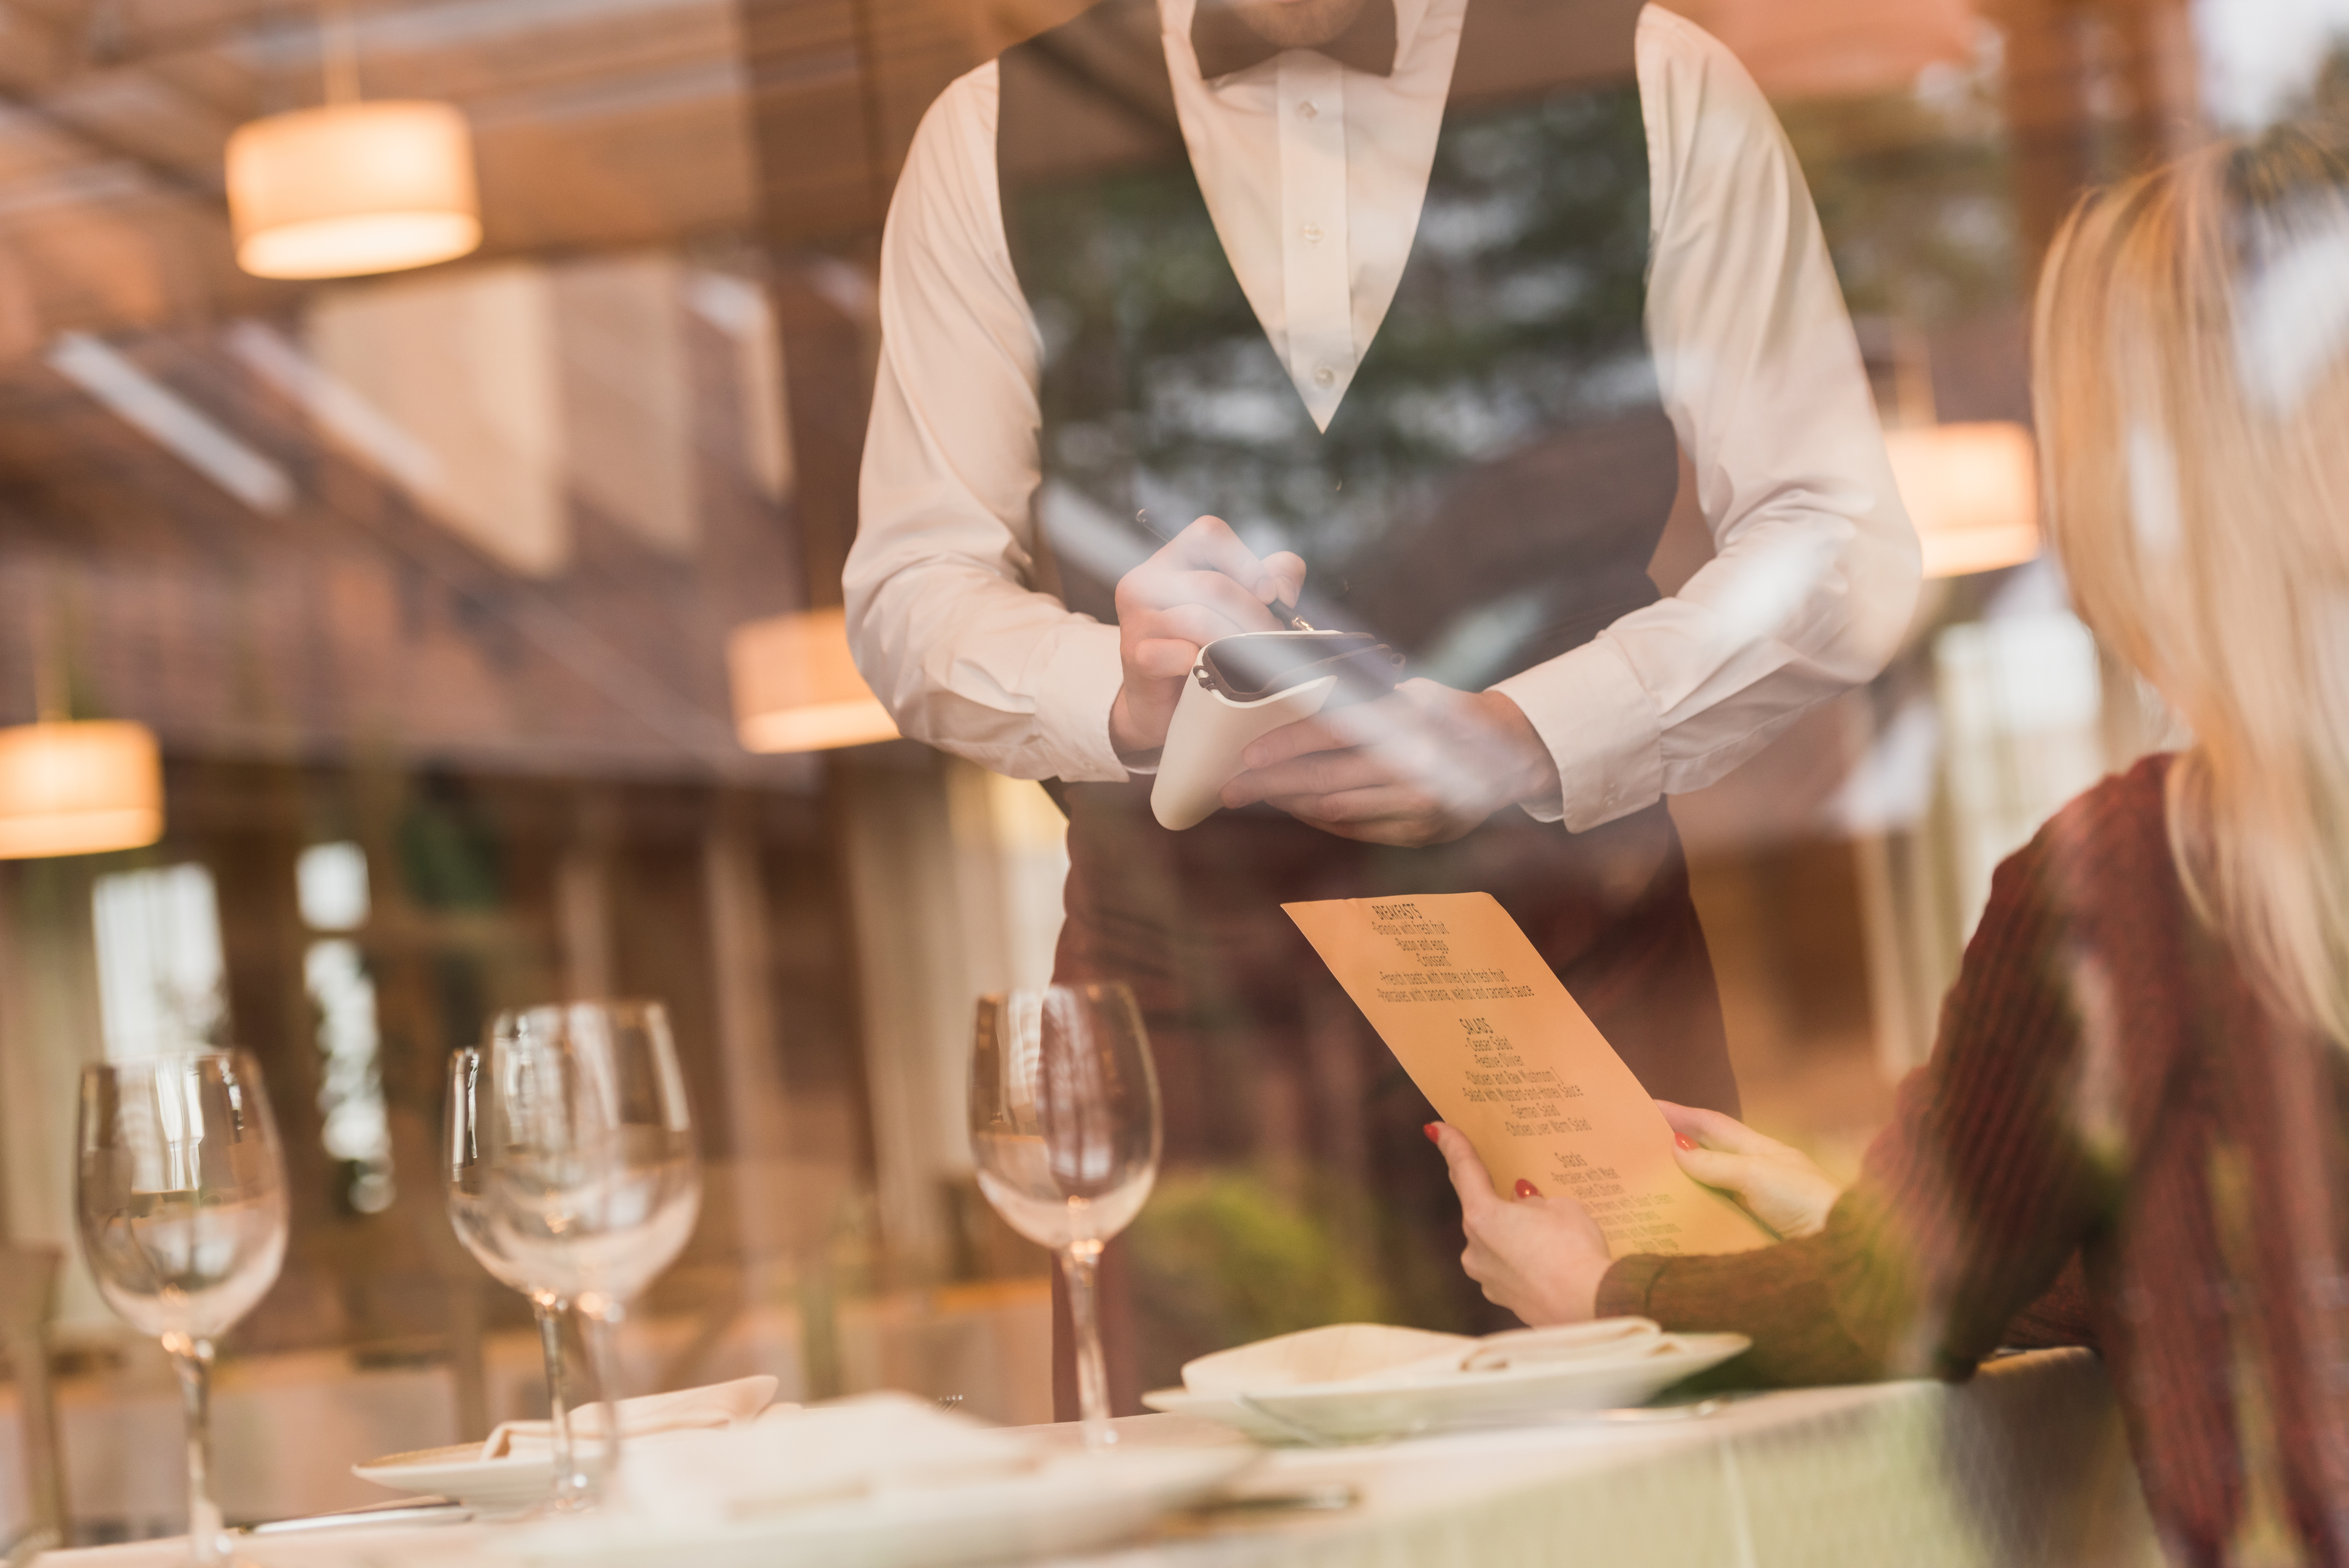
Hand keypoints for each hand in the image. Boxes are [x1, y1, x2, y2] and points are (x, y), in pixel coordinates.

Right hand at [1108, 517, 1304, 758]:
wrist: (1162, 701)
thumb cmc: (1203, 646)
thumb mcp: (1239, 605)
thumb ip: (1271, 580)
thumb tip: (1282, 588)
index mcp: (1171, 559)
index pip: (1208, 533)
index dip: (1244, 559)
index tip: (1269, 593)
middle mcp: (1146, 580)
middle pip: (1212, 583)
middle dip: (1254, 613)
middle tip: (1275, 637)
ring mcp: (1137, 618)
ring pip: (1200, 618)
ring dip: (1239, 641)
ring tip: (1258, 658)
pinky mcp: (1136, 654)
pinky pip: (1183, 654)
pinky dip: (1209, 665)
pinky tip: (1218, 674)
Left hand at [1218, 681, 1560, 846]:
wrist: (1512, 755)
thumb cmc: (1449, 714)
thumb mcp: (1411, 694)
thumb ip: (1363, 703)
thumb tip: (1294, 700)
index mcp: (1410, 724)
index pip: (1333, 735)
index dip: (1285, 746)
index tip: (1247, 754)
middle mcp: (1414, 769)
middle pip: (1326, 780)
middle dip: (1271, 785)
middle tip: (1232, 788)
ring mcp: (1418, 808)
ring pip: (1336, 811)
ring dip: (1291, 804)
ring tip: (1258, 794)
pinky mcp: (1420, 834)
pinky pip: (1356, 829)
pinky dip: (1321, 819)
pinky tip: (1299, 807)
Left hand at [1428, 1123, 1609, 1325]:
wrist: (1588, 1306)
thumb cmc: (1574, 1250)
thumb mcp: (1560, 1208)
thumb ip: (1534, 1203)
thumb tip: (1523, 1206)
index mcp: (1482, 1216)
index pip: (1463, 1170)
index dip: (1451, 1145)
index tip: (1437, 1129)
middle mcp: (1475, 1248)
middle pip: (1479, 1211)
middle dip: (1495, 1198)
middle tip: (1513, 1184)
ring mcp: (1487, 1279)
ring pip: (1494, 1244)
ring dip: (1511, 1234)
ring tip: (1547, 1232)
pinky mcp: (1506, 1300)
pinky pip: (1509, 1269)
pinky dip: (1522, 1260)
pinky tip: (1548, 1260)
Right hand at [1658, 1101, 1840, 1239]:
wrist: (1844, 1249)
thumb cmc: (1806, 1201)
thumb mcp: (1756, 1175)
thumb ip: (1715, 1164)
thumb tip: (1677, 1148)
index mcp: (1762, 1151)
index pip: (1714, 1125)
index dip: (1682, 1113)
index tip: (1648, 1105)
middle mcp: (1759, 1175)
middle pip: (1709, 1156)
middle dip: (1675, 1149)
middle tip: (1636, 1149)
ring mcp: (1759, 1206)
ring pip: (1711, 1189)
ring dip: (1682, 1187)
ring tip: (1645, 1189)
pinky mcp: (1757, 1235)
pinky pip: (1718, 1221)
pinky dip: (1695, 1219)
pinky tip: (1675, 1226)